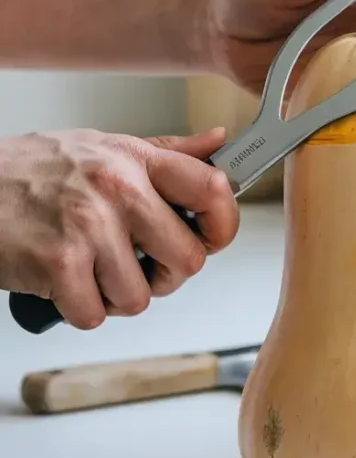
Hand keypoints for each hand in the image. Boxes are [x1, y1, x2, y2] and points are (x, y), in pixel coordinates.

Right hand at [0, 127, 237, 328]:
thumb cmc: (31, 171)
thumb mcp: (101, 146)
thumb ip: (164, 152)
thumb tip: (217, 142)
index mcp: (134, 159)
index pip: (212, 188)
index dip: (224, 223)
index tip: (212, 238)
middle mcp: (117, 188)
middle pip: (188, 259)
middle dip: (168, 276)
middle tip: (142, 267)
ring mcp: (88, 226)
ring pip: (141, 296)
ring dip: (117, 296)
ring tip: (92, 271)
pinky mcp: (57, 264)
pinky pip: (95, 315)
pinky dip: (80, 310)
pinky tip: (65, 284)